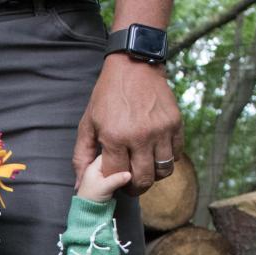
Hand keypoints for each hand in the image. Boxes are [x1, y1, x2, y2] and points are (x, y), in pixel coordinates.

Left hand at [73, 55, 182, 196]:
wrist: (133, 65)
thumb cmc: (107, 96)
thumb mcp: (87, 124)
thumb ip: (81, 157)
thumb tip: (79, 185)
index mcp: (115, 137)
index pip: (116, 175)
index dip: (114, 182)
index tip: (114, 180)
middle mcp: (140, 136)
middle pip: (143, 179)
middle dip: (135, 188)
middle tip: (131, 184)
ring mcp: (161, 130)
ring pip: (163, 171)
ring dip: (153, 176)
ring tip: (144, 169)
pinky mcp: (175, 123)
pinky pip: (176, 154)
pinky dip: (167, 160)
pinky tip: (156, 154)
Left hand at [76, 154, 131, 201]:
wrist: (88, 210)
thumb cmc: (92, 198)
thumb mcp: (105, 187)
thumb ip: (117, 179)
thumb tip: (130, 174)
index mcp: (94, 165)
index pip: (107, 153)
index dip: (118, 153)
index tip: (128, 155)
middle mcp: (97, 167)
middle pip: (112, 158)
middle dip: (121, 160)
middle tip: (131, 163)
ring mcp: (101, 173)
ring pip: (114, 166)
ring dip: (121, 168)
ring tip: (130, 169)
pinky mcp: (106, 180)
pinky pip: (115, 172)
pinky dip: (120, 173)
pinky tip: (127, 175)